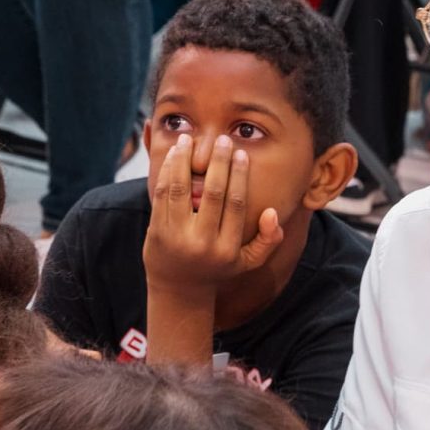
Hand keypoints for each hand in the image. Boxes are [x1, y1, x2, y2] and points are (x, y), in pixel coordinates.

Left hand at [142, 132, 283, 292]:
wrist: (178, 290)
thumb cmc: (217, 269)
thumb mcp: (248, 262)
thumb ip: (268, 240)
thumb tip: (272, 213)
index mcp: (226, 249)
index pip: (235, 203)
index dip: (239, 175)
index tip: (241, 154)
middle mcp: (202, 243)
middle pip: (211, 193)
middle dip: (217, 162)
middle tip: (222, 139)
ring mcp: (176, 237)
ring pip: (181, 189)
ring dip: (185, 160)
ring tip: (190, 139)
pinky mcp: (157, 231)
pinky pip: (162, 195)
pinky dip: (167, 172)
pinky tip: (174, 155)